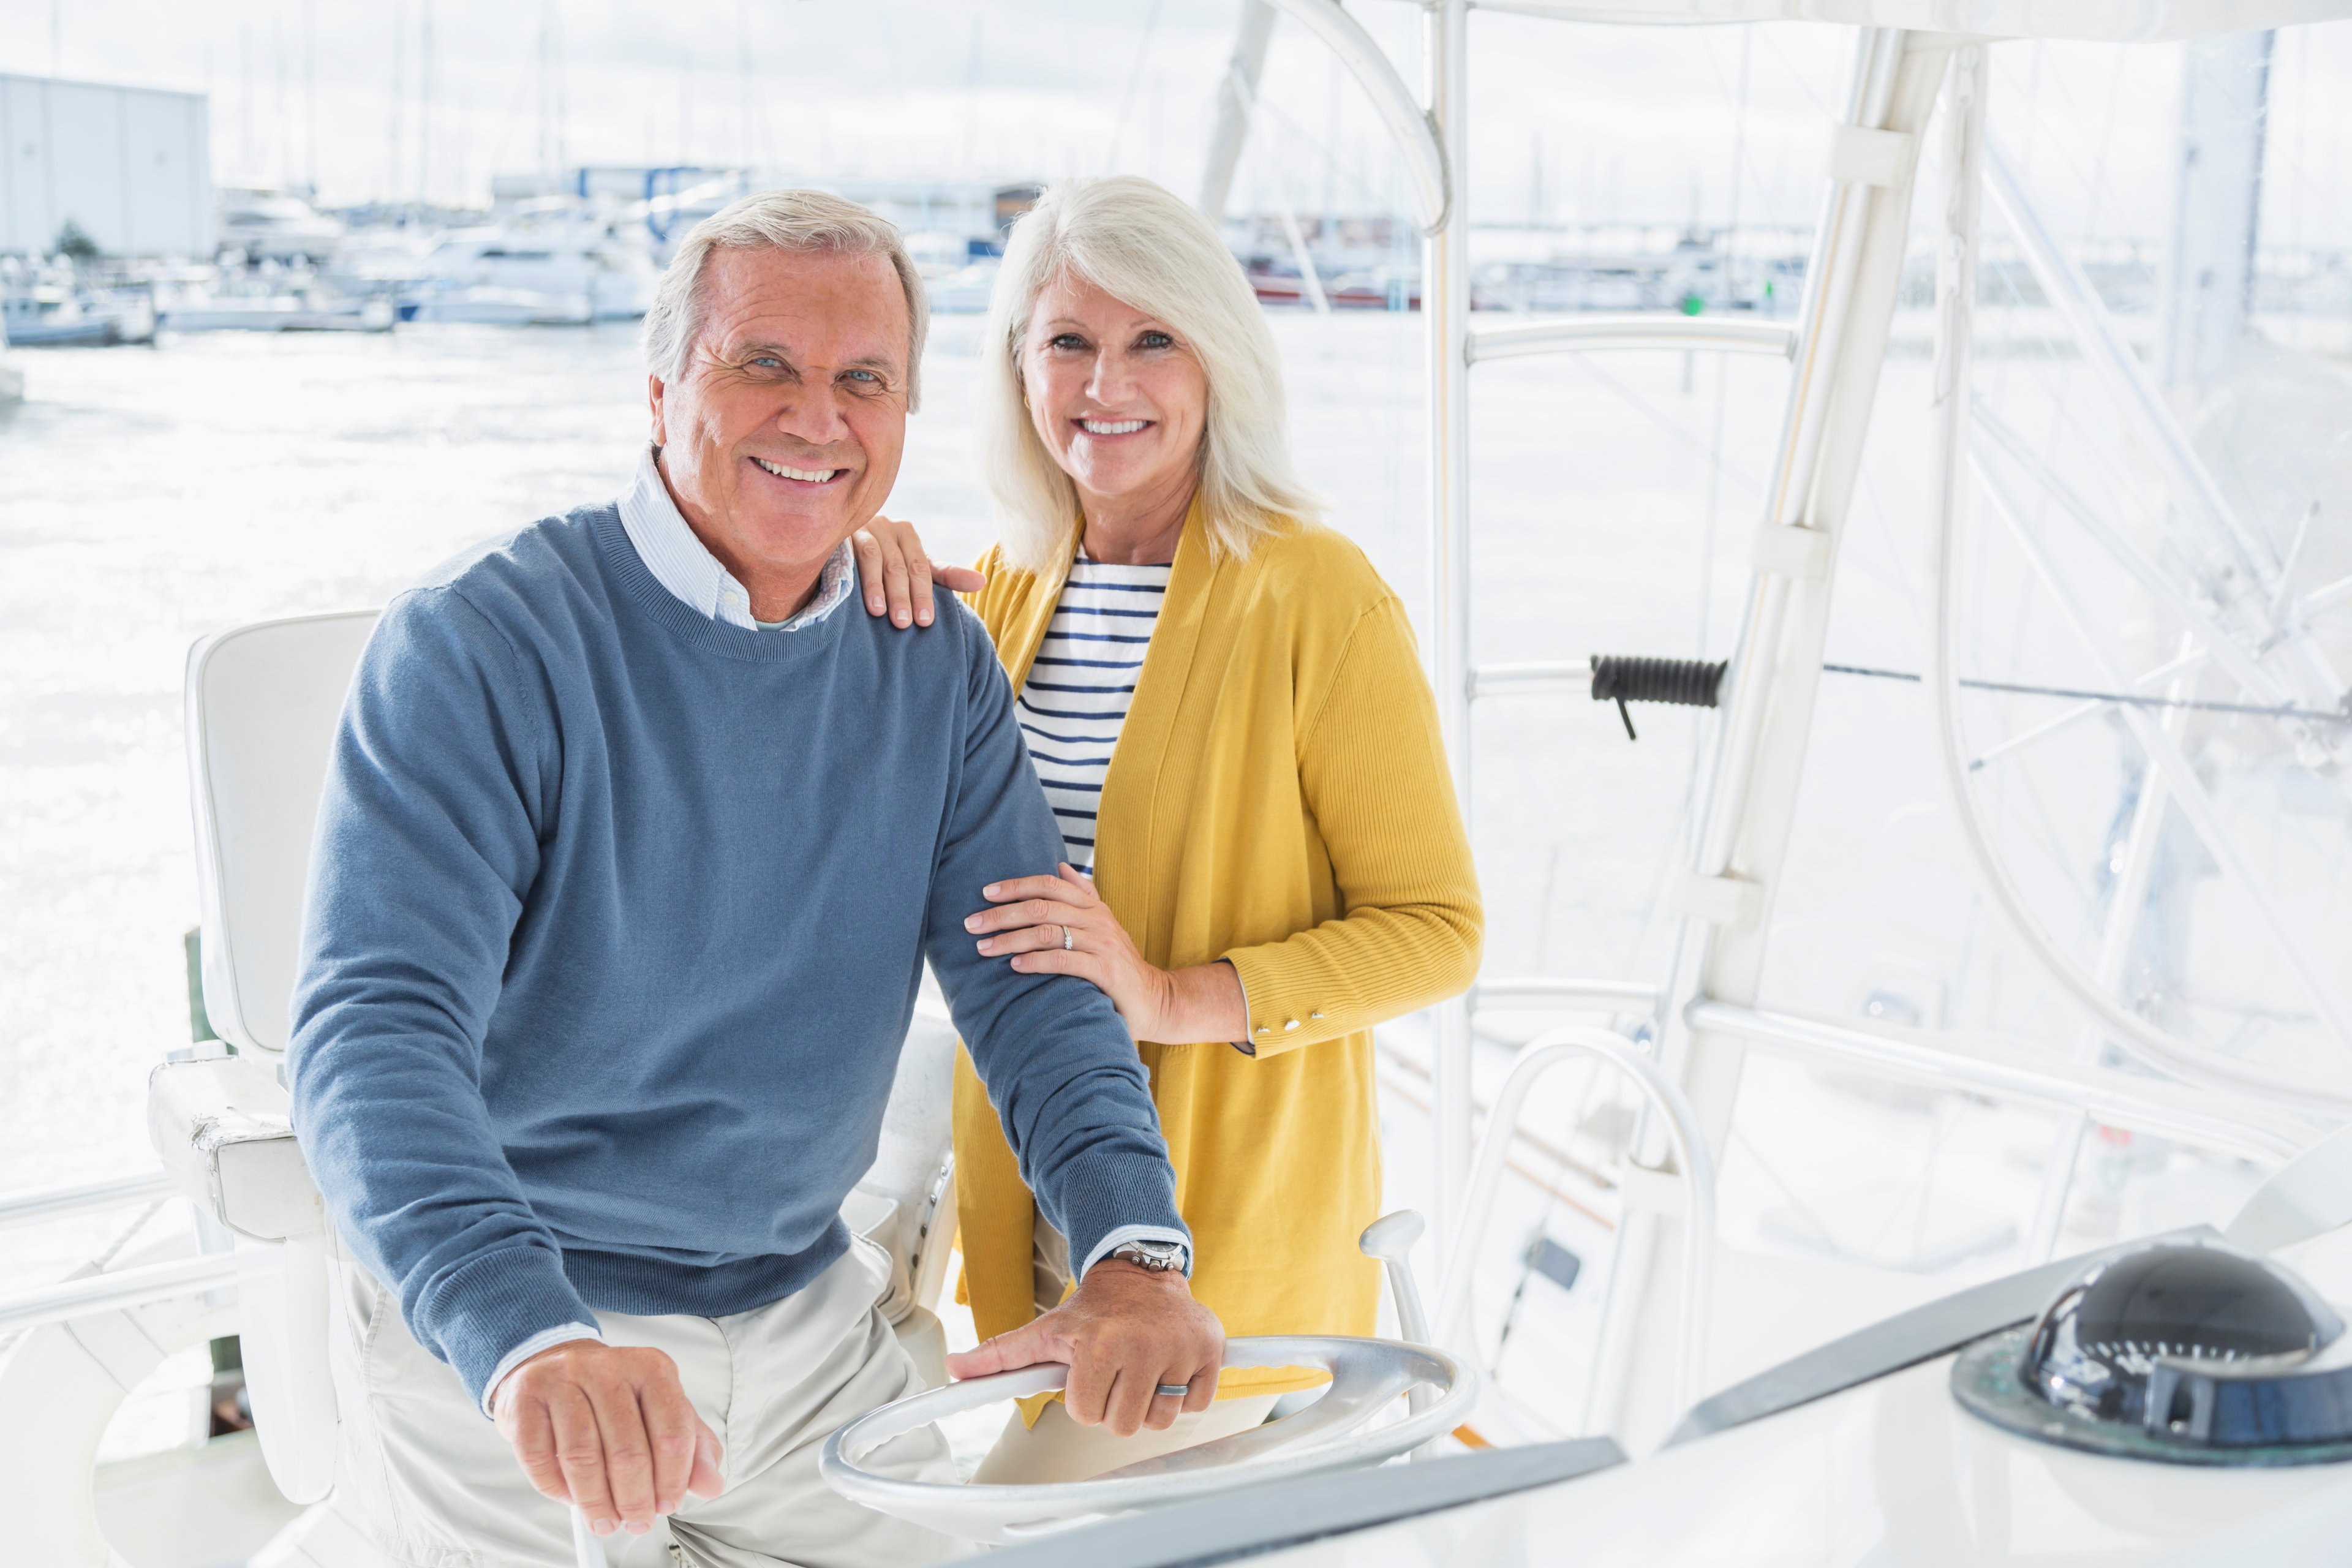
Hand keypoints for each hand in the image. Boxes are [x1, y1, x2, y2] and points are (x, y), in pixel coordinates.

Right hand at [491, 1339, 723, 1538]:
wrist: (553, 1365)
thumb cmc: (613, 1396)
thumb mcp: (661, 1411)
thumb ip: (692, 1447)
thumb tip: (711, 1485)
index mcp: (652, 1368)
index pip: (672, 1431)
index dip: (673, 1478)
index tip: (668, 1504)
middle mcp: (607, 1368)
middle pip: (627, 1450)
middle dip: (635, 1499)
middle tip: (637, 1521)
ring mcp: (562, 1380)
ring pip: (582, 1457)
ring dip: (596, 1502)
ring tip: (606, 1520)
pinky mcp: (525, 1400)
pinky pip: (540, 1458)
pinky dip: (557, 1489)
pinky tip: (571, 1498)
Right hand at [851, 514, 985, 627]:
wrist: (842, 546)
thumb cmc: (887, 561)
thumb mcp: (916, 567)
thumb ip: (946, 575)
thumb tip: (982, 582)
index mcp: (906, 534)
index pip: (920, 566)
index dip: (923, 594)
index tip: (925, 621)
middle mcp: (884, 526)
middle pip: (897, 564)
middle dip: (902, 595)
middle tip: (904, 623)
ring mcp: (858, 528)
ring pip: (872, 557)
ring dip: (876, 585)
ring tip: (879, 612)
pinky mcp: (836, 535)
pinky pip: (844, 552)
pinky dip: (850, 571)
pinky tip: (848, 592)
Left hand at [945, 1259, 1224, 1435]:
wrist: (1140, 1273)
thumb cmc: (1092, 1312)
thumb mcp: (1044, 1331)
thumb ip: (999, 1356)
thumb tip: (953, 1371)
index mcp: (1098, 1343)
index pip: (1086, 1414)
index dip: (1084, 1399)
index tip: (1088, 1374)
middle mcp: (1142, 1344)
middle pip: (1124, 1424)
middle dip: (1116, 1404)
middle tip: (1115, 1374)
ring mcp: (1180, 1348)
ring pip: (1161, 1420)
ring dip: (1150, 1403)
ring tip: (1141, 1370)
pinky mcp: (1211, 1350)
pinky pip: (1197, 1405)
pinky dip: (1184, 1394)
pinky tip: (1168, 1367)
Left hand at [966, 866, 1247, 1043]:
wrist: (1155, 1000)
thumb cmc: (1119, 965)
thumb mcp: (1104, 926)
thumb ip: (1084, 896)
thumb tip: (1060, 867)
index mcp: (1093, 907)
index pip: (1050, 885)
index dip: (1016, 885)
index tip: (985, 893)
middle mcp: (1098, 920)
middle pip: (1042, 906)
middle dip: (1003, 914)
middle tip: (972, 923)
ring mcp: (1103, 944)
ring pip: (1048, 932)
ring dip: (1010, 939)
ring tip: (983, 947)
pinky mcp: (1105, 971)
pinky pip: (1064, 960)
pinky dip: (1036, 961)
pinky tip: (1014, 966)